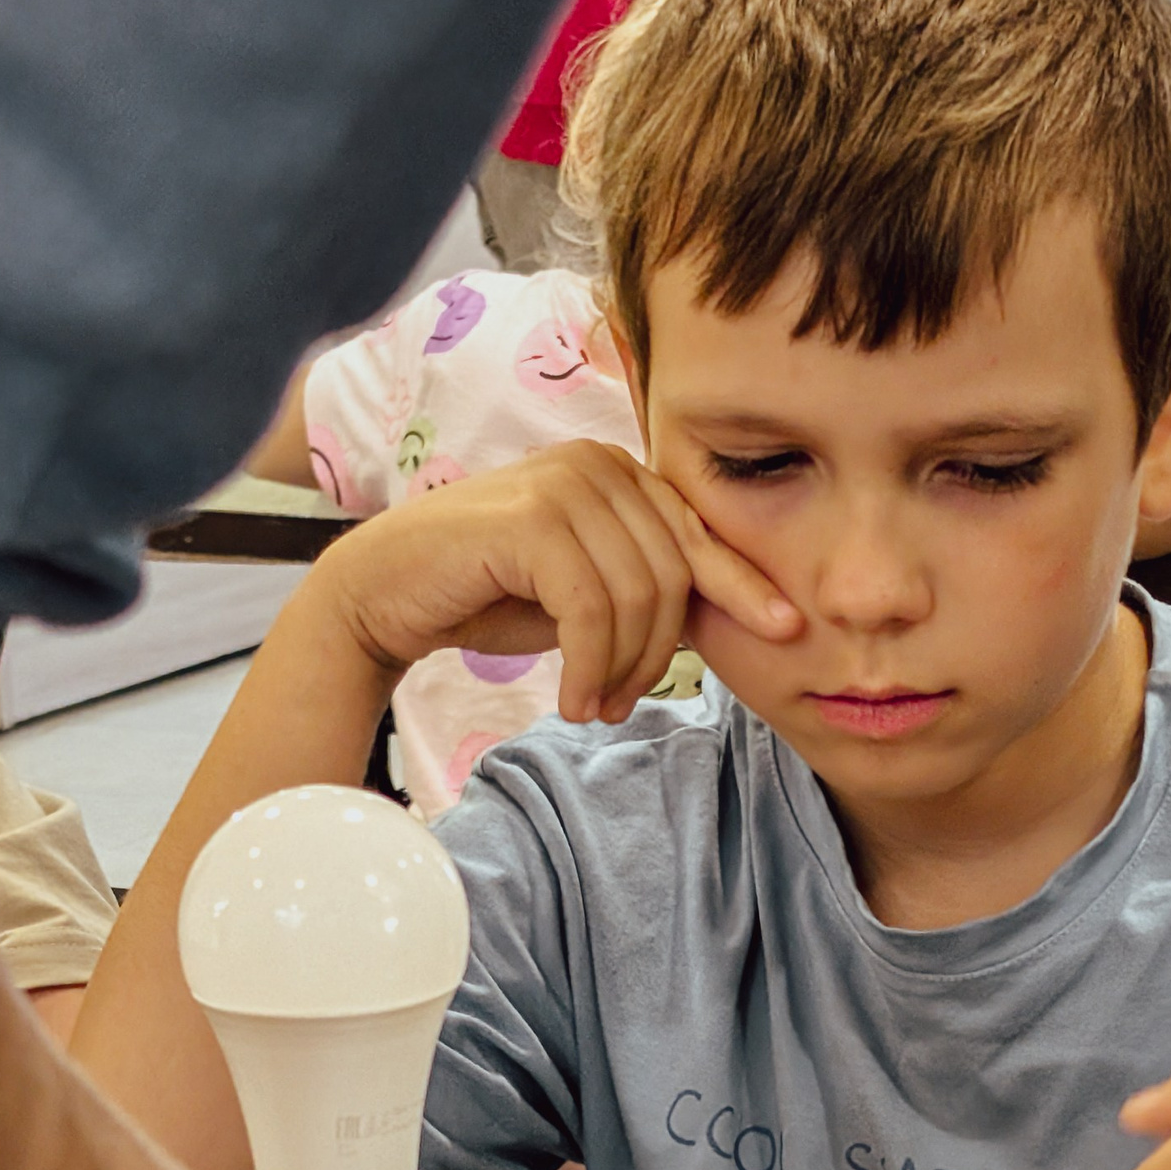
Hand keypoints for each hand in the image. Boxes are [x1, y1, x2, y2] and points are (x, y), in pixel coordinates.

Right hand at [319, 440, 795, 723]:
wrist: (387, 592)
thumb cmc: (487, 592)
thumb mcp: (583, 590)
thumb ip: (644, 586)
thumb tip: (724, 617)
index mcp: (618, 471)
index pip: (697, 535)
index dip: (741, 587)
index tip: (783, 632)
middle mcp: (596, 464)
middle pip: (673, 575)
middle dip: (656, 655)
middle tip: (619, 705)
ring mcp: (563, 484)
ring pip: (637, 598)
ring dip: (620, 670)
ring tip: (591, 706)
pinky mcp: (530, 519)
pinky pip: (591, 611)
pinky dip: (588, 666)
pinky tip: (569, 699)